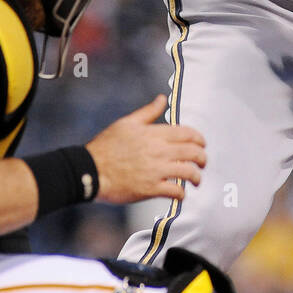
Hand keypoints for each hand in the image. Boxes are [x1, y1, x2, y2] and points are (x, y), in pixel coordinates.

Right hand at [87, 95, 205, 203]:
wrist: (89, 170)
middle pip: (193, 153)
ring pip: (188, 172)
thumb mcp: (126, 123)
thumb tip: (162, 98)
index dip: (199, 139)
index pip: (187, 133)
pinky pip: (175, 191)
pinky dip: (182, 193)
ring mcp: (155, 170)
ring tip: (196, 180)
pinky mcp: (150, 189)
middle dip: (202, 158)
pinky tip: (180, 193)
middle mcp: (158, 151)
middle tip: (202, 163)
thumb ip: (148, 112)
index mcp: (154, 133)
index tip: (201, 144)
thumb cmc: (106, 146)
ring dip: (196, 177)